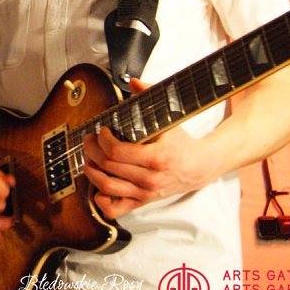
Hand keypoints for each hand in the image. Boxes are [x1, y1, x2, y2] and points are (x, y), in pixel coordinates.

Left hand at [81, 80, 213, 217]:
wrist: (200, 167)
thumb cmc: (182, 142)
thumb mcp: (169, 118)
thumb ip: (151, 96)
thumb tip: (134, 81)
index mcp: (156, 157)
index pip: (116, 151)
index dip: (102, 139)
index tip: (101, 130)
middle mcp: (150, 178)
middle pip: (108, 166)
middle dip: (92, 150)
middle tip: (89, 140)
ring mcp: (145, 192)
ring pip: (107, 186)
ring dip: (92, 172)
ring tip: (89, 159)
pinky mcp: (143, 201)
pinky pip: (116, 208)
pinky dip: (101, 200)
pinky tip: (96, 186)